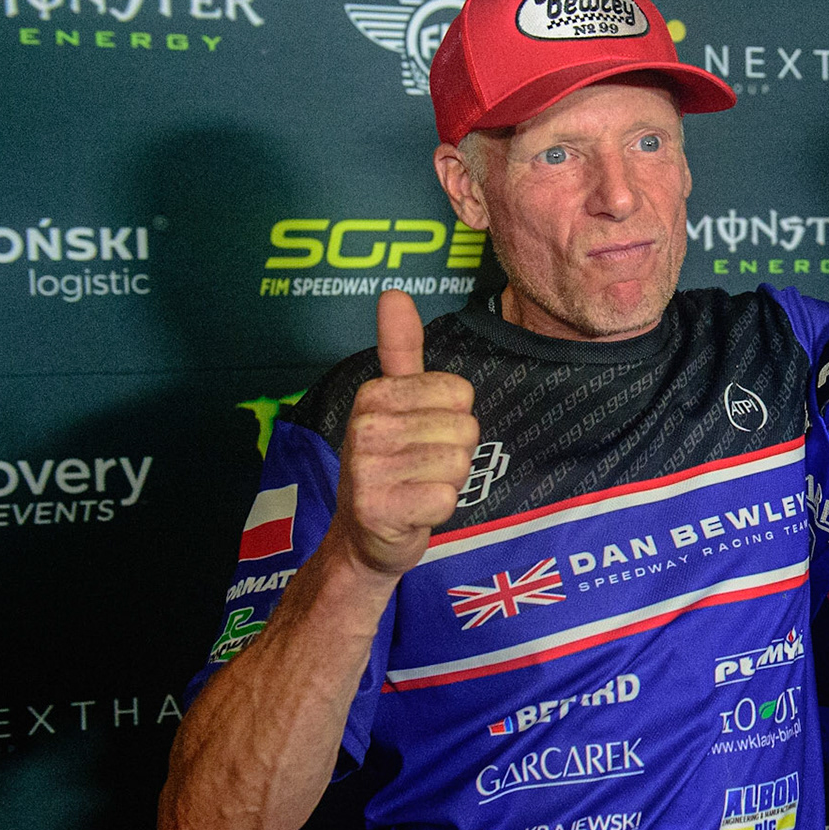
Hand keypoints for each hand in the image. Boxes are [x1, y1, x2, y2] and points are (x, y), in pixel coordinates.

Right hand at [335, 290, 478, 575]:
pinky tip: (414, 510)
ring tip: (416, 486)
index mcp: (375, 394)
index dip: (453, 418)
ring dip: (447, 481)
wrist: (364, 536)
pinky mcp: (379, 509)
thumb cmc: (392, 464)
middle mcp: (366, 426)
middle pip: (464, 428)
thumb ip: (400, 349)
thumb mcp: (395, 402)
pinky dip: (438, 510)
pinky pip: (446, 498)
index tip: (422, 434)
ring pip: (458, 463)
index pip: (459, 392)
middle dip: (454, 452)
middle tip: (420, 467)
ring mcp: (368, 469)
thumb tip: (394, 293)